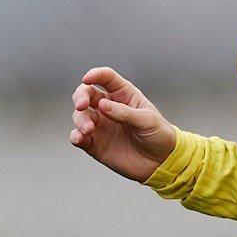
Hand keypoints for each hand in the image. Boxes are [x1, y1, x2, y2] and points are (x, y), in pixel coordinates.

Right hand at [70, 66, 176, 182]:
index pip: (105, 77)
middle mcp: (108, 107)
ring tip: (89, 129)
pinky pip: (78, 137)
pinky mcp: (95, 143)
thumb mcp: (147, 120)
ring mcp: (100, 125)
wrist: (161, 162)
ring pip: (80, 115)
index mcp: (123, 94)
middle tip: (82, 105)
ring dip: (80, 119)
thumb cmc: (158, 134)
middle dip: (80, 96)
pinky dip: (75, 136)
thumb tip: (102, 105)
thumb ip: (124, 113)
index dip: (95, 75)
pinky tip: (80, 138)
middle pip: (86, 93)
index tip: (86, 79)